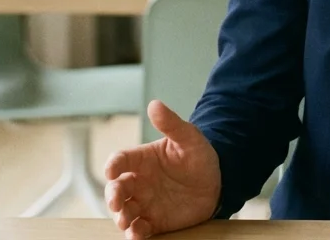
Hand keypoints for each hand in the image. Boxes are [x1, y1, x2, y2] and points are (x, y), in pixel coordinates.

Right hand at [104, 100, 221, 238]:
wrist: (218, 181)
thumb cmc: (199, 156)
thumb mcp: (188, 137)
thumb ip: (171, 123)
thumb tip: (154, 104)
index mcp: (141, 160)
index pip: (120, 161)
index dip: (113, 165)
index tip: (111, 171)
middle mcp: (139, 182)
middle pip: (116, 189)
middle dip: (112, 196)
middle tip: (116, 201)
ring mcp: (145, 203)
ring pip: (124, 211)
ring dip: (121, 217)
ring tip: (125, 221)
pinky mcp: (155, 221)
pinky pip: (140, 229)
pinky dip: (135, 233)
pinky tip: (136, 234)